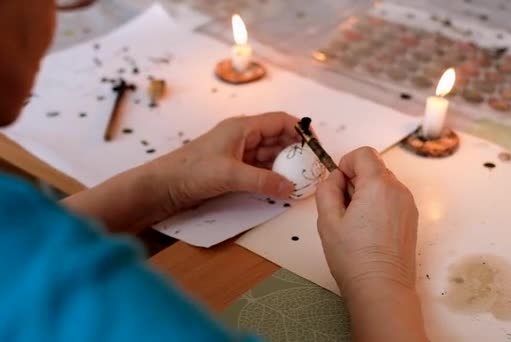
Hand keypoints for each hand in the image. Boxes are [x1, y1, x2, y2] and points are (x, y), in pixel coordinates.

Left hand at [152, 112, 300, 214]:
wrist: (162, 186)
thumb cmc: (192, 171)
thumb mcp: (230, 175)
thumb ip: (263, 181)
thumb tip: (291, 188)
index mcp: (243, 127)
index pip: (280, 121)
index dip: (301, 131)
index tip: (316, 147)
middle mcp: (243, 136)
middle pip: (278, 138)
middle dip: (296, 151)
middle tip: (312, 169)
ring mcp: (238, 152)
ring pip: (270, 155)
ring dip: (285, 165)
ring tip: (301, 180)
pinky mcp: (233, 168)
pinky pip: (260, 168)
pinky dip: (272, 176)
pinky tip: (282, 186)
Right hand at [315, 147, 418, 295]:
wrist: (382, 288)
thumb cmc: (354, 257)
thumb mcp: (327, 219)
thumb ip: (327, 189)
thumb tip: (336, 179)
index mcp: (378, 185)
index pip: (363, 153)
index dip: (346, 164)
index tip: (339, 186)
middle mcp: (398, 190)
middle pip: (374, 168)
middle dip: (355, 181)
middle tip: (344, 210)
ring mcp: (408, 205)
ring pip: (383, 184)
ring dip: (367, 194)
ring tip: (356, 224)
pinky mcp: (411, 219)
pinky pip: (392, 200)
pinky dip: (379, 206)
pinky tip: (369, 231)